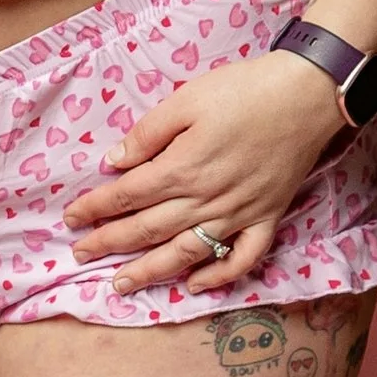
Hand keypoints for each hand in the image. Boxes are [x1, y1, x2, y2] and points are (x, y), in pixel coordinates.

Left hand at [62, 51, 347, 293]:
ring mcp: (239, 214)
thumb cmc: (242, 91)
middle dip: (110, 244)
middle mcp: (206, 200)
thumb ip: (147, 134)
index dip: (95, 209)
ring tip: (122, 285)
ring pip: (187, 252)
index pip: (126, 196)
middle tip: (80, 255)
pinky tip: (195, 285)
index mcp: (181, 168)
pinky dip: (219, 276)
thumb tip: (113, 162)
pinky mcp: (268, 219)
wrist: (305, 97)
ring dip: (152, 271)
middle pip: (148, 229)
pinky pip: (242, 259)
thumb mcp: (185, 100)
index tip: (70, 219)